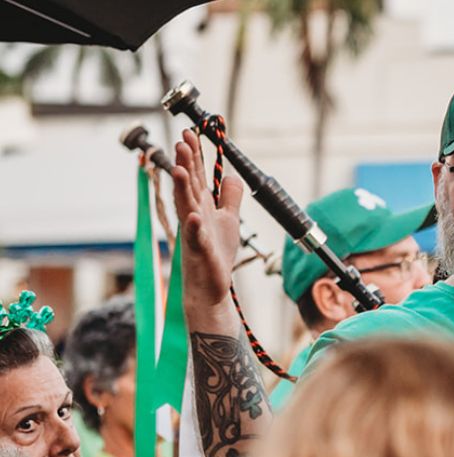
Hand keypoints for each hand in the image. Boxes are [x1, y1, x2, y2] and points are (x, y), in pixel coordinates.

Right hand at [172, 129, 244, 310]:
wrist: (210, 285)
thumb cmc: (216, 252)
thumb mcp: (229, 219)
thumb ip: (230, 197)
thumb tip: (232, 175)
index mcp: (202, 205)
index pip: (197, 175)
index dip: (194, 154)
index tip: (191, 133)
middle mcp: (194, 214)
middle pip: (189, 185)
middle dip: (186, 163)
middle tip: (182, 141)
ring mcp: (194, 232)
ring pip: (187, 206)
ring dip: (183, 188)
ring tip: (180, 169)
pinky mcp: (199, 251)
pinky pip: (196, 237)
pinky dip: (195, 227)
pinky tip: (195, 216)